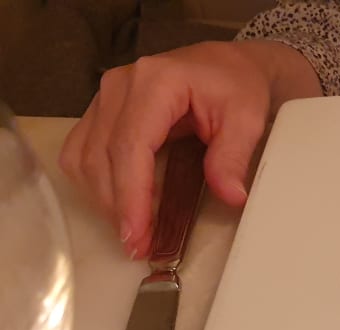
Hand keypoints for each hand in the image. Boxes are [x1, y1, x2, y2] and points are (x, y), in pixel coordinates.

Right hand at [60, 40, 320, 257]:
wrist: (227, 65)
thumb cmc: (237, 85)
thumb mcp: (247, 118)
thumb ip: (234, 156)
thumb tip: (230, 196)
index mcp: (154, 83)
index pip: (130, 147)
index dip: (131, 195)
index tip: (137, 234)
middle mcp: (119, 87)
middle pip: (101, 157)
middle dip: (117, 207)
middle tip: (138, 246)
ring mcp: (105, 97)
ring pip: (84, 158)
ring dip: (104, 199)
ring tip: (133, 231)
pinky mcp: (101, 111)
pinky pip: (83, 152)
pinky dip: (98, 183)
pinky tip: (124, 205)